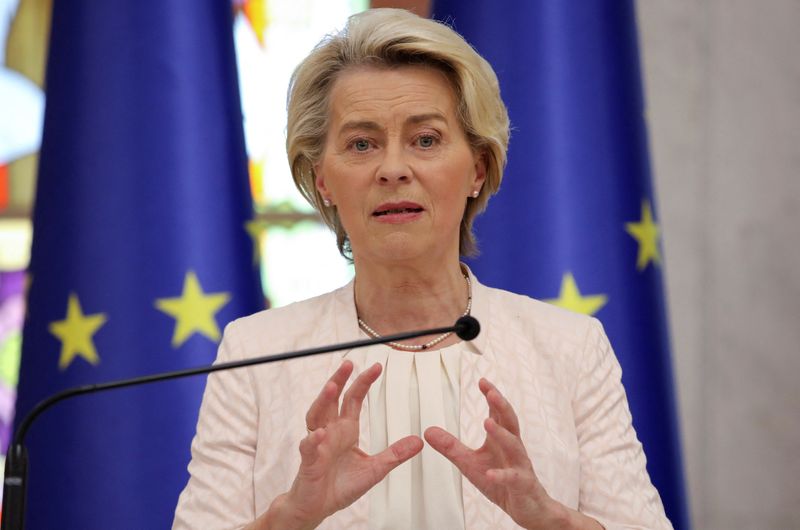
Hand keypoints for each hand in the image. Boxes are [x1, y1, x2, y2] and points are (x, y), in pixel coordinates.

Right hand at [274, 361, 422, 528]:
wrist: (318, 507)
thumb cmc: (340, 485)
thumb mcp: (375, 469)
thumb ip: (395, 454)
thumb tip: (418, 441)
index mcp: (345, 430)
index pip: (353, 399)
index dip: (363, 382)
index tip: (377, 367)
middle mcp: (330, 432)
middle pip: (332, 400)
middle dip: (339, 381)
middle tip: (349, 364)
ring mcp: (317, 445)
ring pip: (316, 416)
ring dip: (323, 401)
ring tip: (332, 387)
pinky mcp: (308, 463)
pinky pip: (308, 448)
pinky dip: (313, 440)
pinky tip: (319, 434)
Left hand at [424, 378, 562, 529]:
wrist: (528, 507)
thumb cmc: (501, 482)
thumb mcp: (470, 463)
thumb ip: (451, 447)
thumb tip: (428, 430)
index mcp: (501, 440)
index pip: (498, 413)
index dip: (491, 396)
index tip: (482, 381)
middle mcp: (513, 448)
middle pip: (510, 422)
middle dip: (501, 405)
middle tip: (491, 392)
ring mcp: (520, 466)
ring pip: (514, 446)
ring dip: (501, 434)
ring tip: (487, 422)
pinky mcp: (522, 485)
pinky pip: (513, 478)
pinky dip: (502, 475)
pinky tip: (490, 473)